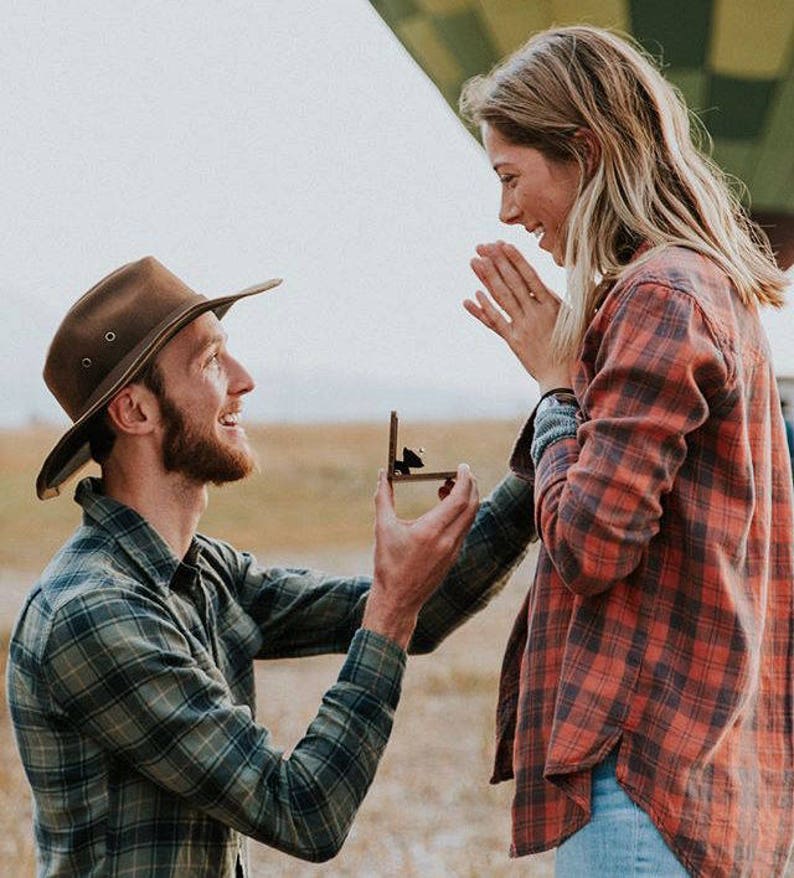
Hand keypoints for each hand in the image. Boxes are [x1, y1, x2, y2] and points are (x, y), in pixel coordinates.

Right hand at [362, 464, 479, 647]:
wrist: (398, 599)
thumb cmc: (387, 564)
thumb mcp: (382, 528)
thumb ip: (383, 497)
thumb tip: (383, 474)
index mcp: (431, 531)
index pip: (459, 499)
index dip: (464, 480)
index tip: (462, 466)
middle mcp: (447, 540)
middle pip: (471, 505)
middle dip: (470, 485)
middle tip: (460, 473)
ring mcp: (453, 550)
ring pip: (470, 517)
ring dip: (465, 499)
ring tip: (446, 488)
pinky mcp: (454, 557)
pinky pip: (464, 528)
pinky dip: (461, 513)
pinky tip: (444, 508)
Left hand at [464, 241, 573, 390]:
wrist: (563, 377)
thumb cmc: (575, 347)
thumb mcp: (578, 319)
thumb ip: (568, 299)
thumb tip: (579, 276)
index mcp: (553, 304)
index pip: (530, 276)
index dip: (515, 259)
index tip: (503, 244)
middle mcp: (536, 312)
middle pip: (512, 282)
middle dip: (496, 262)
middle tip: (482, 245)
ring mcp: (523, 326)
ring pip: (502, 297)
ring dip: (486, 278)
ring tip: (474, 261)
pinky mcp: (513, 341)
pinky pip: (495, 321)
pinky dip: (484, 308)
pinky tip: (473, 295)